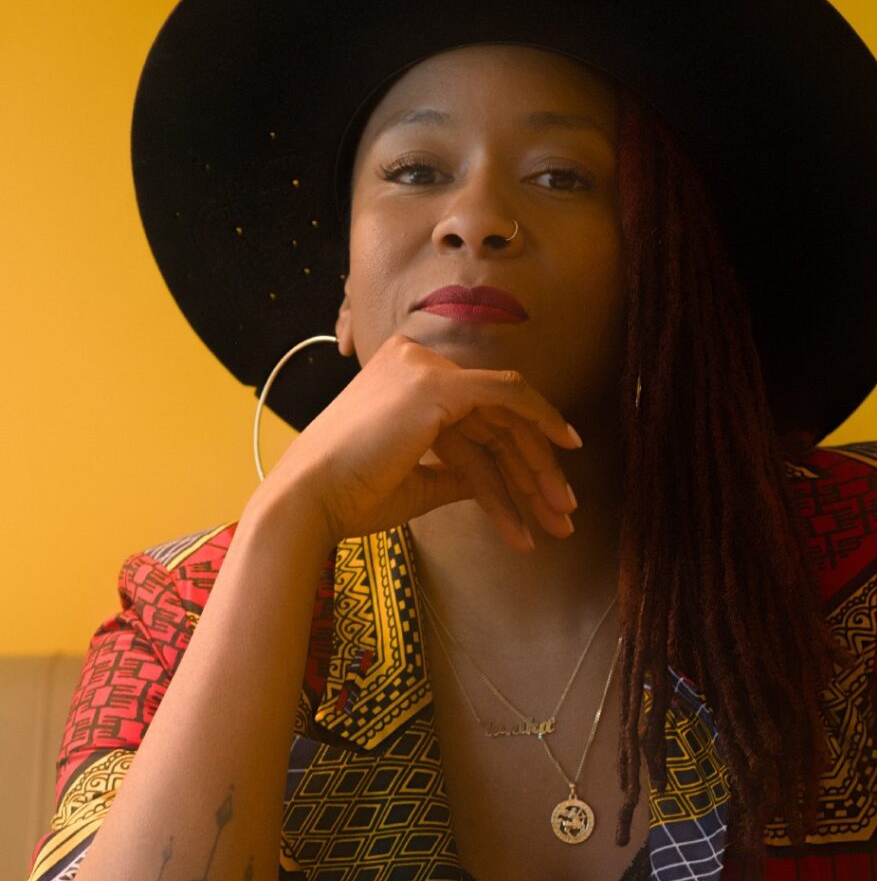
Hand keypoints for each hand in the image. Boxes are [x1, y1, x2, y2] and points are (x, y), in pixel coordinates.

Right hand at [259, 334, 581, 550]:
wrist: (308, 502)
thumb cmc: (350, 497)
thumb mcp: (418, 481)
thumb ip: (460, 473)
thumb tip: (494, 484)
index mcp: (401, 380)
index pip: (472, 419)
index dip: (514, 455)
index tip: (544, 490)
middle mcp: (413, 362)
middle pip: (494, 419)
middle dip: (534, 469)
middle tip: (564, 512)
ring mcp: (425, 369)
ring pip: (505, 417)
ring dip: (537, 470)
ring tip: (560, 518)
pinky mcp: (436, 386)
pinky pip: (505, 398)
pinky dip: (541, 421)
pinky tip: (564, 454)